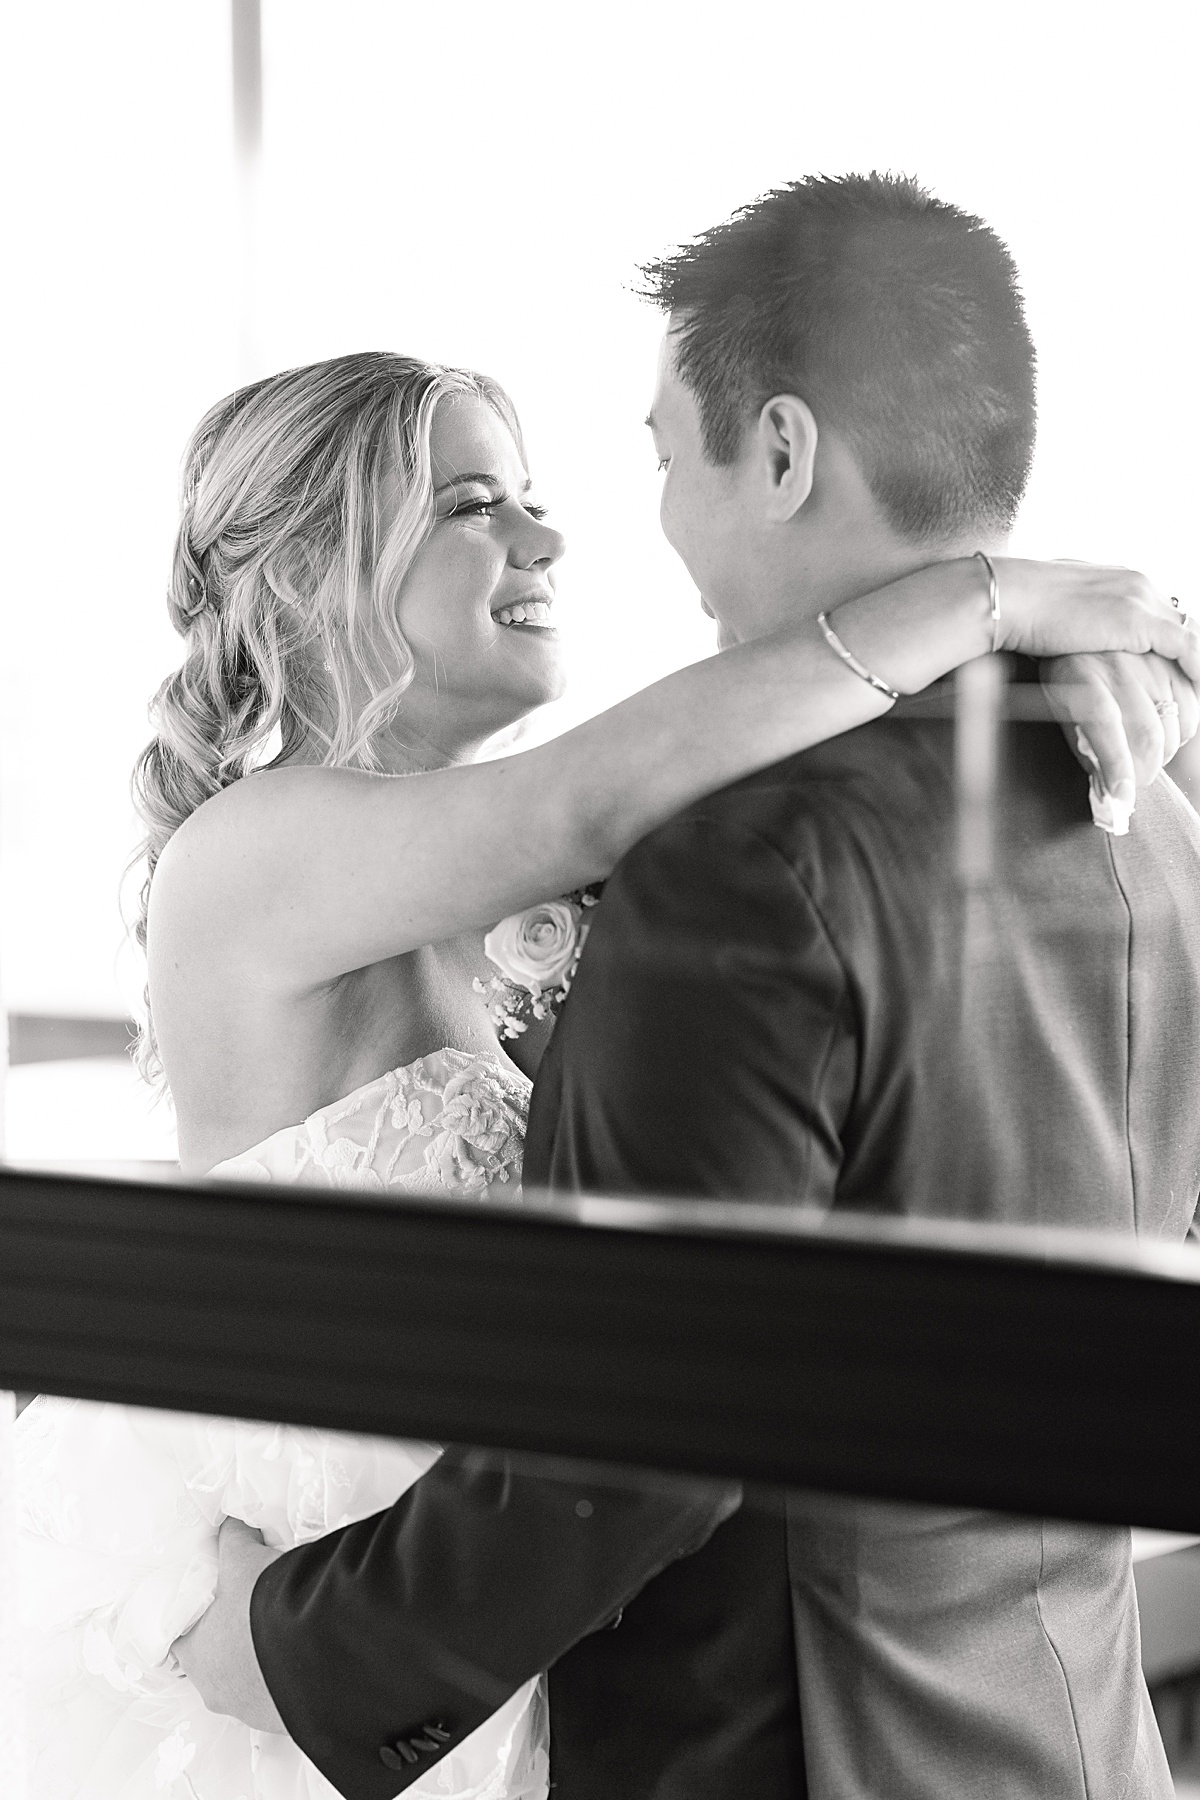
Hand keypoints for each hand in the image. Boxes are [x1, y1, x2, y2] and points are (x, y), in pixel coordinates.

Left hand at [171, 1517, 286, 1731]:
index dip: (191, 1620)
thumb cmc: (264, 1606)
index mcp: (195, 1655)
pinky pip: (281, 1693)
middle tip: (249, 1612)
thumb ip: (232, 1539)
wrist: (317, 1647)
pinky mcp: (285, 1718)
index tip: (205, 1606)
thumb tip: (231, 1520)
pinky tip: (301, 1650)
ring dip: (261, 1660)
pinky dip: (288, 1675)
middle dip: (230, 1639)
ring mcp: (251, 1711)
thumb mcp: (243, 1559)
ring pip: (248, 1682)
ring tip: (281, 1629)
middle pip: (214, 1662)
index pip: (179, 1640)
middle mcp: (216, 1691)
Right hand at [996, 559, 1199, 684]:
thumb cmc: (1019, 607)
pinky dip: (1198, 669)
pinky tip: (1198, 693)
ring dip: (1195, 668)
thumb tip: (1080, 642)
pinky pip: (1187, 647)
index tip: (1176, 672)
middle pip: (1183, 622)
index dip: (1173, 646)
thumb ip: (1084, 622)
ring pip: (1190, 635)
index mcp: (1122, 580)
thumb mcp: (1062, 610)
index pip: (1164, 614)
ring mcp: (1140, 599)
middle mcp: (1139, 584)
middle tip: (1192, 688)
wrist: (1006, 598)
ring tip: (1197, 701)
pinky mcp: (1136, 620)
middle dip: (1192, 657)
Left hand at [1040, 650, 1199, 800]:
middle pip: (1146, 733)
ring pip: (1174, 722)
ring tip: (1149, 756)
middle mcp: (1117, 667)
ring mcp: (1148, 661)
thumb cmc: (1066, 671)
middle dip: (1146, 770)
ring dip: (1166, 752)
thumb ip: (1082, 743)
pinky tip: (1168, 733)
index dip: (1116, 766)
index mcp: (1081, 679)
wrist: (1072, 620)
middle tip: (1136, 780)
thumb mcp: (1059, 704)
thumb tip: (1107, 786)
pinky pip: (1192, 702)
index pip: (1102, 724)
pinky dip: (1183, 729)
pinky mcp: (1171, 657)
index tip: (1122, 795)